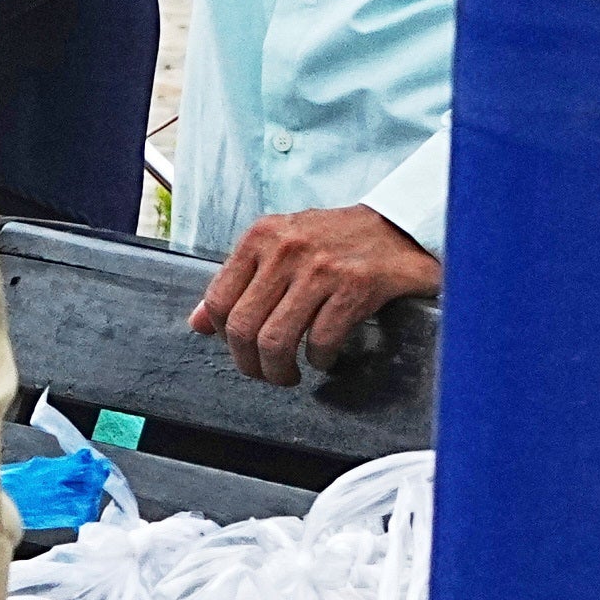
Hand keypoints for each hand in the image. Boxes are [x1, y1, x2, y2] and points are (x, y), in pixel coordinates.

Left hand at [191, 202, 437, 384]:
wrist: (401, 224)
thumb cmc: (336, 240)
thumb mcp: (279, 246)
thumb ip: (238, 281)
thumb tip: (198, 324)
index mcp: (260, 237)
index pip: (218, 300)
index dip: (223, 336)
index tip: (239, 349)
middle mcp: (286, 248)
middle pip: (243, 326)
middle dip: (249, 363)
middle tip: (264, 373)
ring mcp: (321, 267)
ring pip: (276, 339)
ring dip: (279, 370)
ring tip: (288, 375)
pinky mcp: (356, 285)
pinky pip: (321, 340)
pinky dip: (318, 360)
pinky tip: (322, 358)